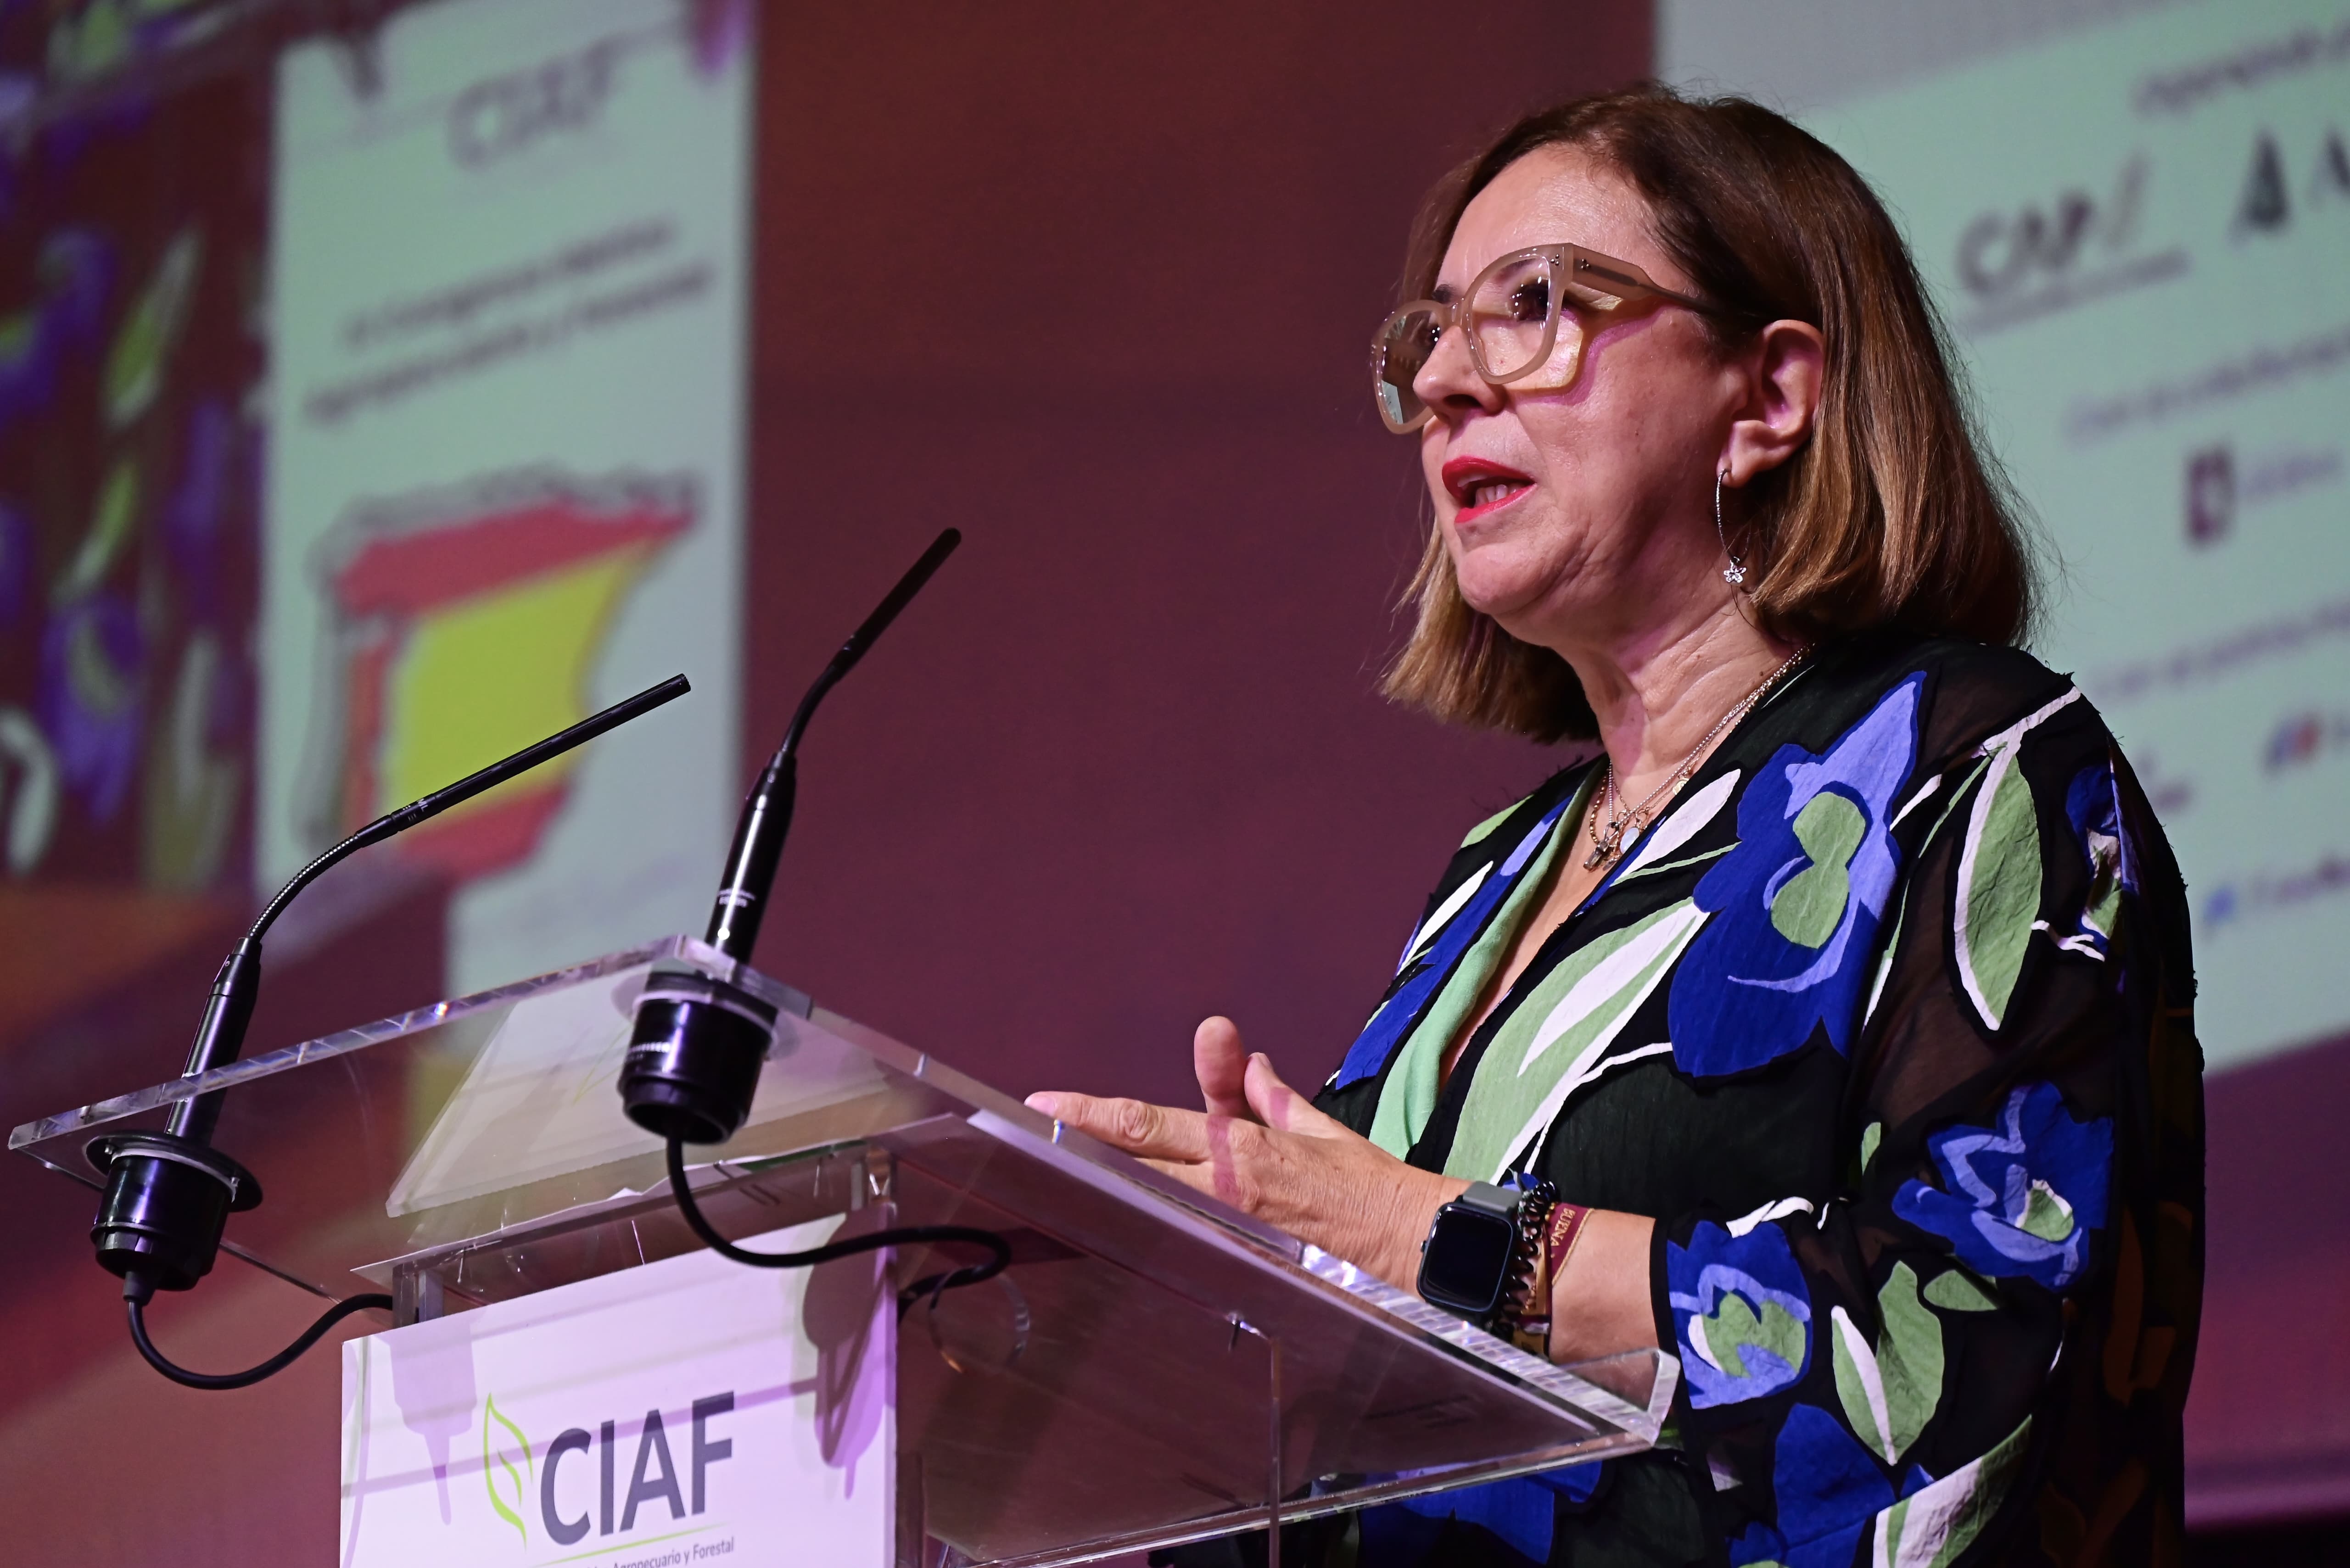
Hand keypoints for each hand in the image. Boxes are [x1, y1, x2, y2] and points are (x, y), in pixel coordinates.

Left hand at [1026, 1017, 1463, 1288]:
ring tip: (1061, 1153)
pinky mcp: (1238, 1256)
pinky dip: (1156, 1212)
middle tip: (1037, 1120)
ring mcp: (1226, 1226)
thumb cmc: (1364, 1185)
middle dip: (1083, 1134)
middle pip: (1136, 1154)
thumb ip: (1268, 1097)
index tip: (1047, 1104)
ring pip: (1151, 1192)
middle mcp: (1223, 1185)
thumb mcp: (1314, 1128)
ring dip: (1110, 1173)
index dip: (1093, 1113)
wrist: (1406, 1241)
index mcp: (1239, 1149)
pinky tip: (1119, 1210)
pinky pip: (1186, 1227)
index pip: (1148, 1124)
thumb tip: (1246, 1062)